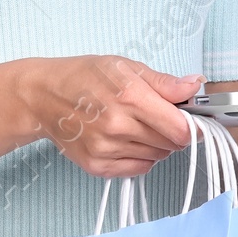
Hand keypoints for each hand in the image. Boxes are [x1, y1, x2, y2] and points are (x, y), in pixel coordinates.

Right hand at [14, 56, 200, 177]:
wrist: (42, 97)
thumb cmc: (83, 77)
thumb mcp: (125, 67)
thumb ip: (164, 82)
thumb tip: (195, 85)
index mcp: (129, 96)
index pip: (180, 128)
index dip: (193, 126)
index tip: (193, 121)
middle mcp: (118, 126)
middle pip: (172, 144)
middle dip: (174, 132)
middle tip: (160, 118)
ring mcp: (106, 149)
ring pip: (157, 157)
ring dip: (157, 145)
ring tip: (138, 126)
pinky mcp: (98, 167)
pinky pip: (139, 169)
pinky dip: (142, 157)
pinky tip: (128, 140)